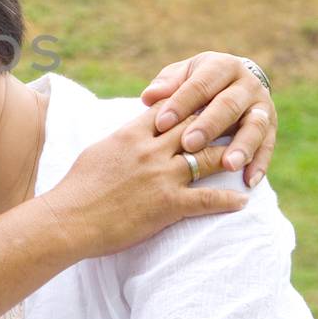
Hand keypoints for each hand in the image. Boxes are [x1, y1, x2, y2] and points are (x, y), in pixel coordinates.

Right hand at [40, 106, 248, 259]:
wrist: (69, 219)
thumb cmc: (76, 188)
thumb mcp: (98, 151)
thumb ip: (122, 139)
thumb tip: (131, 132)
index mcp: (132, 134)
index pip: (171, 109)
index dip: (193, 103)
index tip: (211, 99)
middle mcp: (151, 150)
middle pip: (196, 127)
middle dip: (221, 121)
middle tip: (242, 119)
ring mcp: (161, 176)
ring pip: (207, 159)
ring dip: (232, 156)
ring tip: (249, 156)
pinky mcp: (167, 204)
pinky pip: (206, 199)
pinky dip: (228, 200)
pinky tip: (243, 201)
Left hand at [141, 52, 276, 186]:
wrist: (232, 83)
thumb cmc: (196, 83)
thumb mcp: (181, 76)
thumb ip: (167, 85)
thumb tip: (149, 96)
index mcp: (222, 66)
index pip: (200, 84)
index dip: (180, 103)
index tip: (161, 124)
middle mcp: (247, 84)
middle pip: (228, 105)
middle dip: (209, 126)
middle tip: (188, 144)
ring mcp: (263, 106)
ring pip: (255, 126)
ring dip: (242, 146)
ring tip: (228, 165)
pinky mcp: (272, 128)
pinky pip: (268, 147)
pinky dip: (260, 164)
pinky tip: (249, 181)